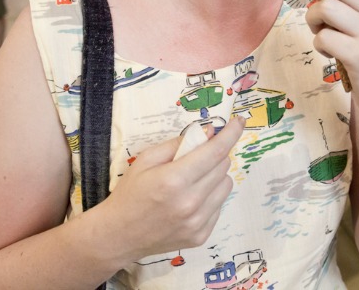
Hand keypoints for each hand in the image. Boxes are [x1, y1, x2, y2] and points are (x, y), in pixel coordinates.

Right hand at [102, 117, 244, 259]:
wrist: (119, 235)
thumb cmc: (130, 193)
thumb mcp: (146, 159)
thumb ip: (179, 143)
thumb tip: (208, 132)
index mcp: (174, 179)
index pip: (215, 151)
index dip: (230, 133)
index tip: (239, 121)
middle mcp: (190, 202)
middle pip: (223, 166)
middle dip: (214, 154)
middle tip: (196, 157)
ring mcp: (197, 222)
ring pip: (226, 185)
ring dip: (215, 176)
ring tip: (192, 181)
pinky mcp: (201, 236)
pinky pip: (220, 205)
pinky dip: (210, 196)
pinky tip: (190, 200)